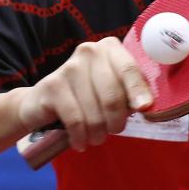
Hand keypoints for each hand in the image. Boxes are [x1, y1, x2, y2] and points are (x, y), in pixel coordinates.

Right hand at [14, 37, 152, 151]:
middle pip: (113, 94)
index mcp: (110, 48)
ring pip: (94, 111)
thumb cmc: (87, 95)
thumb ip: (129, 92)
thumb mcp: (111, 89)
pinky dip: (80, 136)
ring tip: (96, 137)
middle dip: (116, 120)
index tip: (144, 108)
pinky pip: (75, 119)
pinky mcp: (52, 86)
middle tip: (114, 130)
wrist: (43, 102)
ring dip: (98, 132)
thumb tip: (146, 105)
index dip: (138, 90)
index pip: (129, 69)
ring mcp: (69, 67)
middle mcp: (89, 51)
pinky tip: (80, 142)